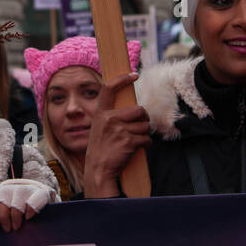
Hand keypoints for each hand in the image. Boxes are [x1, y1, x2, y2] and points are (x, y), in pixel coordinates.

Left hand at [0, 179, 54, 232]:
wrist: (45, 216)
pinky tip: (29, 217)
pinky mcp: (45, 192)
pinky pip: (37, 196)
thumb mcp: (0, 216)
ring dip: (16, 214)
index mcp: (1, 191)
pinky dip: (32, 207)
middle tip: (7, 229)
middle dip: (4, 215)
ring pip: (18, 194)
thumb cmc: (17, 220)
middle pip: (3, 195)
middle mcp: (14, 187)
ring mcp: (30, 188)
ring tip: (17, 227)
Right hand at [82, 71, 150, 197]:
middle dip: (144, 119)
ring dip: (145, 133)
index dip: (122, 79)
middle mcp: (109, 119)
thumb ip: (111, 116)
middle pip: (139, 110)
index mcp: (101, 113)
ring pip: (145, 126)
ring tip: (136, 140)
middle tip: (141, 125)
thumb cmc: (100, 149)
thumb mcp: (100, 128)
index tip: (133, 74)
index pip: (108, 88)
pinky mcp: (129, 142)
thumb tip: (133, 109)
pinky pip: (146, 139)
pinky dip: (146, 144)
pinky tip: (140, 147)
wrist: (98, 170)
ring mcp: (119, 130)